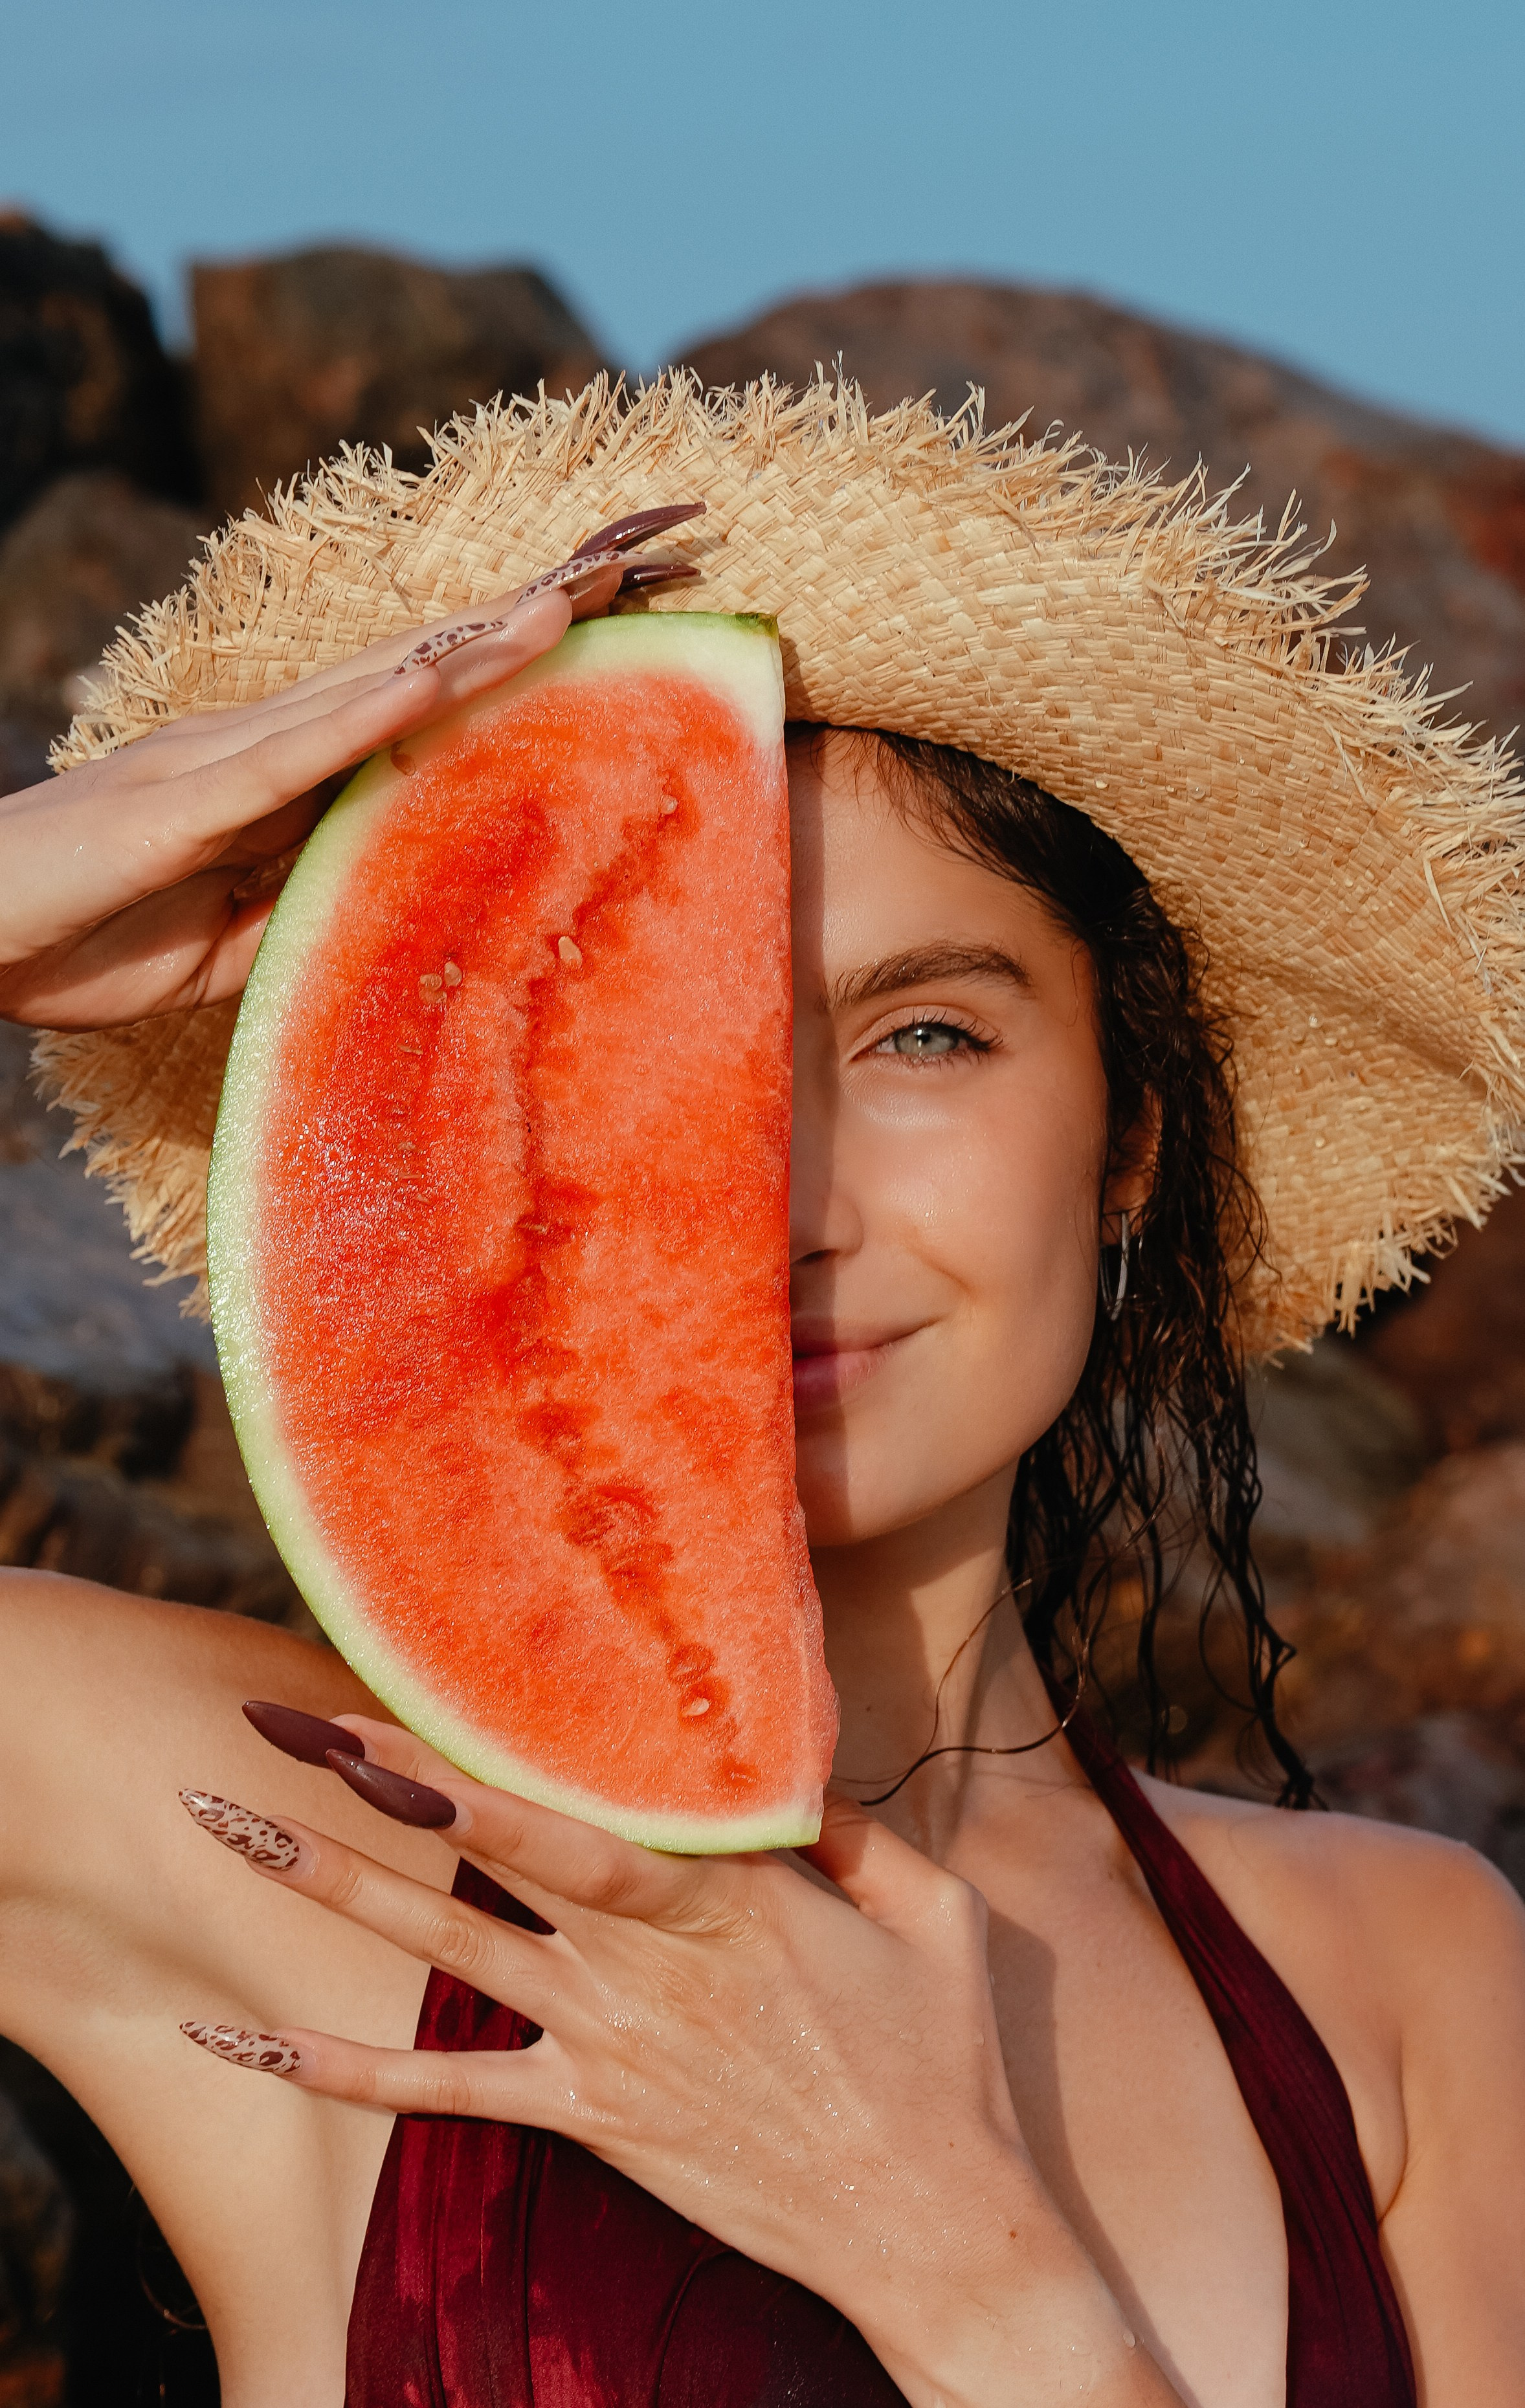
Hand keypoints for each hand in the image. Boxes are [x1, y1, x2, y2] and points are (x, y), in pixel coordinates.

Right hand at [0, 505, 700, 1029]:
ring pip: (378, 684)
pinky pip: (296, 752)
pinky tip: (441, 676)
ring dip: (477, 640)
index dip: (513, 653)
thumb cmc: (82, 936)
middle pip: (420, 661)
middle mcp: (264, 742)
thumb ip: (309, 900)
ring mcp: (224, 760)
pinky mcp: (186, 800)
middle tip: (641, 561)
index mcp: (281, 773)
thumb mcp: (230, 936)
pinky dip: (373, 713)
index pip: (419, 696)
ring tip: (576, 597)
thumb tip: (397, 891)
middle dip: (529, 615)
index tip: (612, 619)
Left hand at [180, 1720, 1177, 2406]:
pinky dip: (334, 2070)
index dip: (488, 1754)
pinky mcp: (589, 2116)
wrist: (935, 2233)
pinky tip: (241, 2042)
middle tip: (279, 1718)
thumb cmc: (947, 2066)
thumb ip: (862, 1835)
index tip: (406, 1690)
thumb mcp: (942, 1918)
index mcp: (734, 1897)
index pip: (586, 1812)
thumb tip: (796, 1776)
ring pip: (442, 1950)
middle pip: (487, 1857)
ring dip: (327, 1884)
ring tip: (228, 1825)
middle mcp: (650, 1959)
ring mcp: (607, 2042)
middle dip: (376, 1783)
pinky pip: (442, 2091)